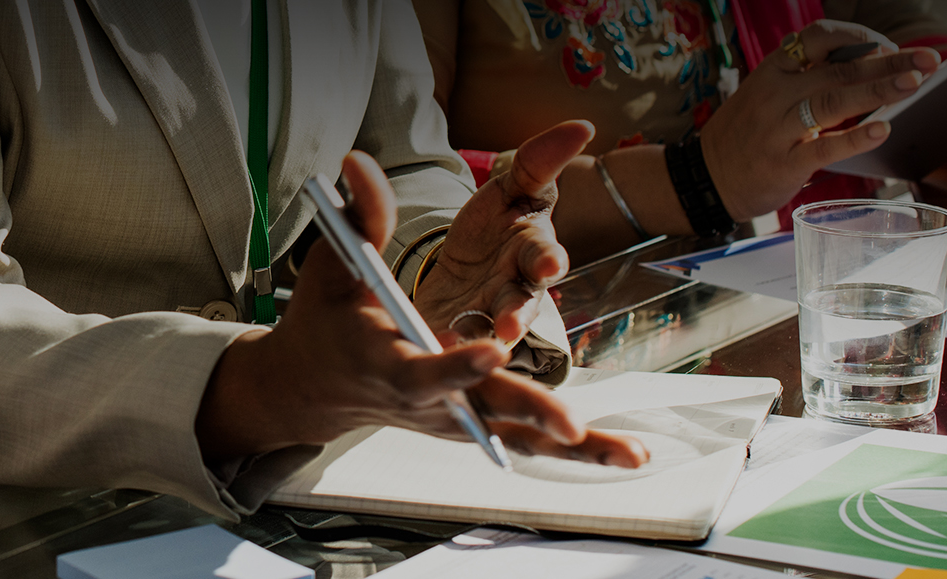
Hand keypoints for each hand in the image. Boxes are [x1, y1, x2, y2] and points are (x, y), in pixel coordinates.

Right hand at [197, 151, 647, 468]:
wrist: (315, 386)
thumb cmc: (326, 322)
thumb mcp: (331, 266)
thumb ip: (357, 217)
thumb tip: (359, 162)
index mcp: (385, 361)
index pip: (422, 369)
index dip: (455, 364)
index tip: (492, 349)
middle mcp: (426, 399)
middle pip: (483, 409)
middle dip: (528, 411)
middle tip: (571, 424)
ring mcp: (454, 418)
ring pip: (518, 436)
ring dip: (575, 449)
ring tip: (630, 454)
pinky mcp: (475, 425)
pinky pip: (528, 440)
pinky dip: (575, 452)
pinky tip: (626, 455)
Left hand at [413, 121, 587, 345]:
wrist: (460, 271)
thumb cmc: (493, 227)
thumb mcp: (509, 189)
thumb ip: (539, 161)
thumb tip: (584, 125)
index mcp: (530, 250)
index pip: (545, 255)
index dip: (548, 261)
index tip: (549, 266)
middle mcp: (517, 288)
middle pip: (521, 303)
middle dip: (517, 313)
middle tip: (509, 326)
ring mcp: (489, 317)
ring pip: (491, 332)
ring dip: (479, 342)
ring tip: (467, 350)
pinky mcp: (459, 337)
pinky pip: (457, 346)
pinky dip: (449, 348)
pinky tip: (436, 347)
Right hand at [701, 20, 940, 217]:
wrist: (704, 179)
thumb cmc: (744, 136)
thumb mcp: (765, 94)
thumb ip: (808, 80)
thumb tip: (869, 66)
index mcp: (772, 72)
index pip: (818, 37)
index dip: (859, 36)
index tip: (887, 46)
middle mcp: (775, 94)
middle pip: (839, 68)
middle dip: (889, 61)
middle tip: (928, 59)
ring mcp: (777, 129)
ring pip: (833, 101)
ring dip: (878, 90)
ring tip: (915, 82)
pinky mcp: (783, 164)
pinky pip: (824, 147)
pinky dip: (856, 137)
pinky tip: (882, 129)